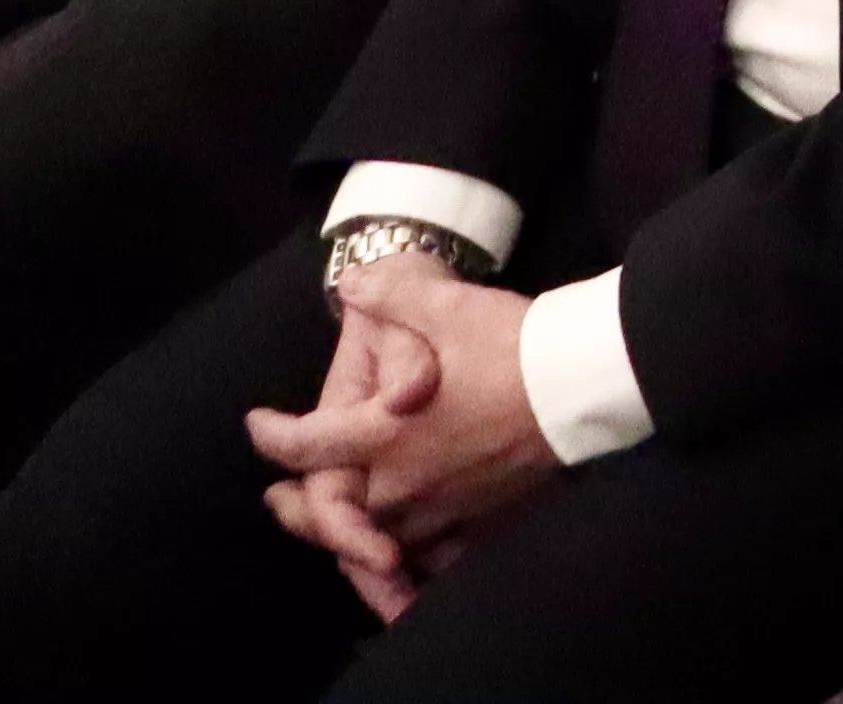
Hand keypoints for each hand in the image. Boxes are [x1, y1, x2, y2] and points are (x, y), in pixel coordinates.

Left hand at [249, 254, 556, 619]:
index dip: (273, 437)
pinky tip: (411, 552)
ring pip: (382, 538)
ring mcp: (446, 505)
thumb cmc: (513, 344)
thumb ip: (390, 295)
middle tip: (280, 502)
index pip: (309, 445)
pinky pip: (437, 552)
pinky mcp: (484, 516)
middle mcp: (406, 480)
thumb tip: (350, 283)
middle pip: (335, 511)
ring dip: (350, 538)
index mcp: (386, 432)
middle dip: (301, 508)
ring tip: (339, 530)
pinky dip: (414, 558)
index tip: (258, 425)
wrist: (585, 383)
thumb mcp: (447, 307)